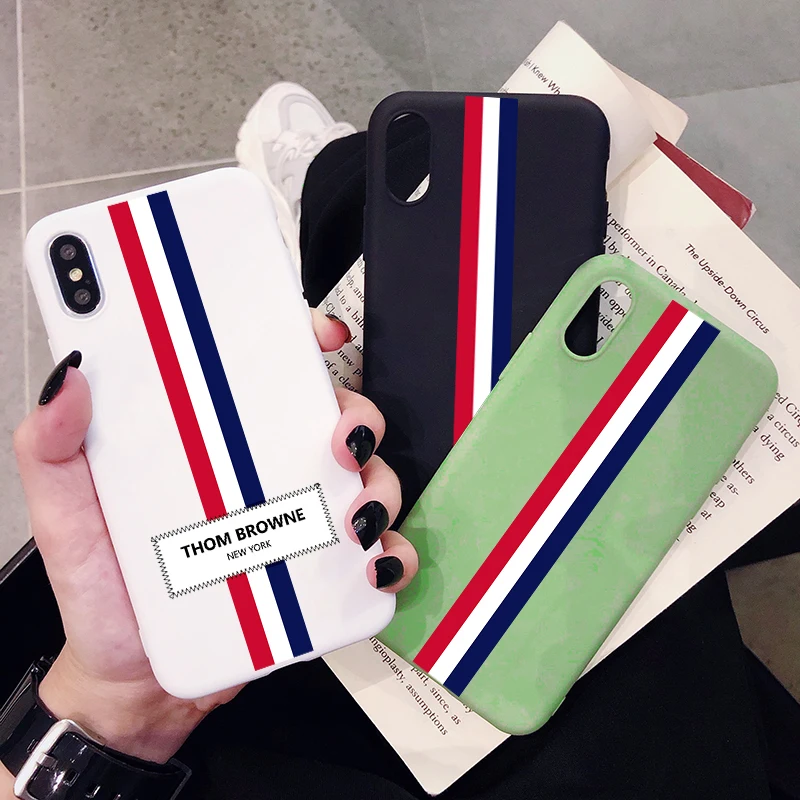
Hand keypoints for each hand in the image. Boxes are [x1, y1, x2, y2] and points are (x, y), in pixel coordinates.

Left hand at [9, 310, 414, 764]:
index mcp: (214, 440)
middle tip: (341, 445)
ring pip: (370, 478)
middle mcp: (268, 470)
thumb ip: (51, 450)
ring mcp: (300, 519)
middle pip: (337, 418)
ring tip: (353, 520)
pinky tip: (371, 566)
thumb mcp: (65, 517)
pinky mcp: (322, 573)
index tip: (322, 336)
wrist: (135, 682)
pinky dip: (391, 553)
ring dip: (380, 487)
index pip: (269, 371)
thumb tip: (70, 379)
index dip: (303, 340)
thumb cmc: (105, 592)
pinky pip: (376, 552)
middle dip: (358, 420)